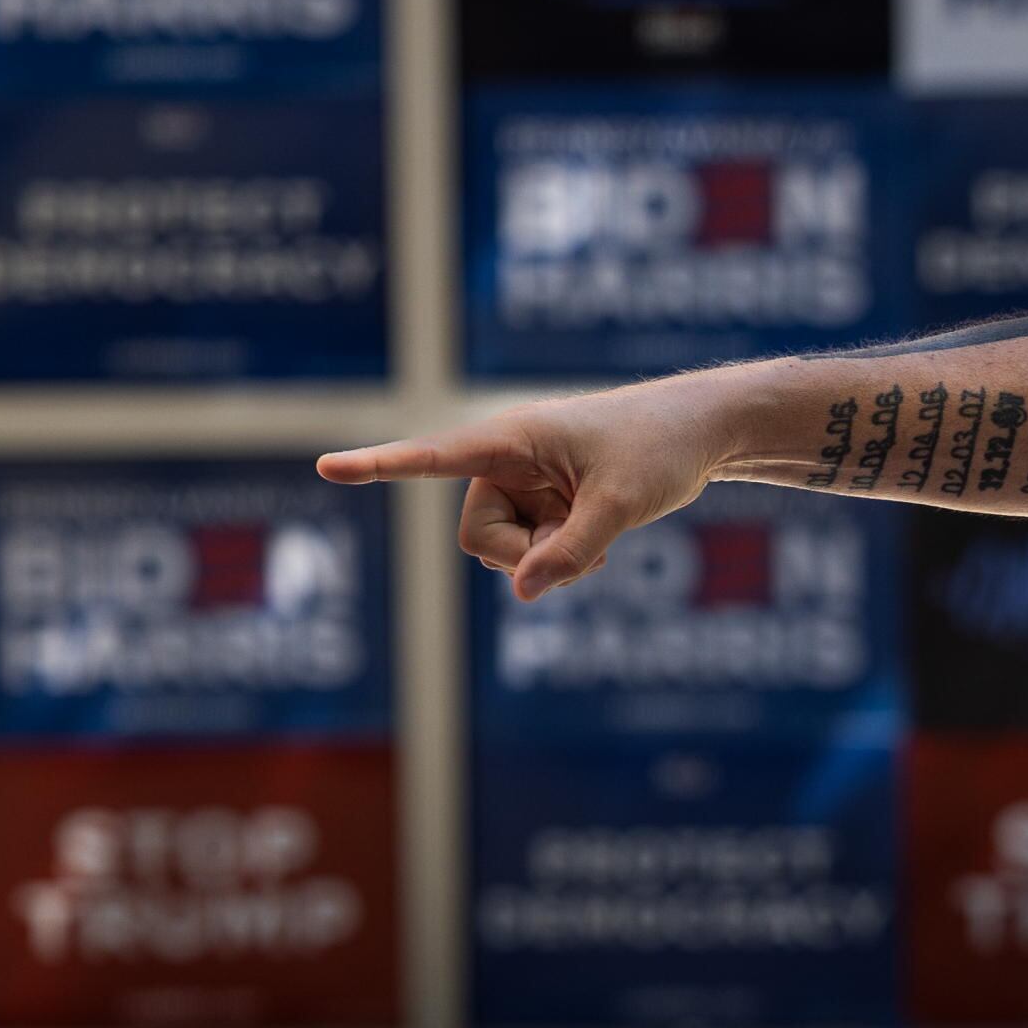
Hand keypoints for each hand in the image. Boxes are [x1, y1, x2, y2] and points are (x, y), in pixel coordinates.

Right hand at [319, 370, 766, 598]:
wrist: (700, 435)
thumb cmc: (659, 451)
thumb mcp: (621, 506)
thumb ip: (570, 552)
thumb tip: (523, 593)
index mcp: (511, 438)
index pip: (433, 457)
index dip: (379, 465)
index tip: (326, 465)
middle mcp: (506, 460)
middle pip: (477, 538)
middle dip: (523, 559)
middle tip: (582, 549)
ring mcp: (522, 486)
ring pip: (504, 554)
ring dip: (550, 561)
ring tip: (599, 535)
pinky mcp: (541, 505)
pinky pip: (529, 555)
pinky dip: (562, 560)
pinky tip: (600, 541)